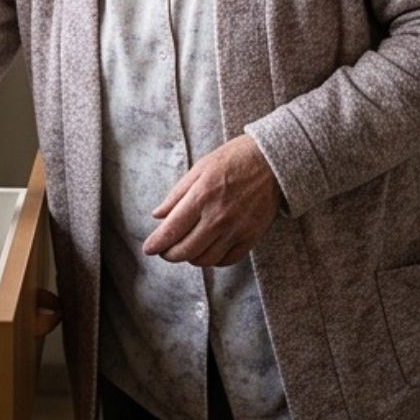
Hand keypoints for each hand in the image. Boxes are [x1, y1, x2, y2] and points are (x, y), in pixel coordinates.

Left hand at [143, 134, 280, 266]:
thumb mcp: (199, 168)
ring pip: (206, 259)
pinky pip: (228, 260)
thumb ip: (177, 195)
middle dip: (170, 255)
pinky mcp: (252, 236)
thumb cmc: (233, 159)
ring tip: (185, 250)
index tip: (148, 249)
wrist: (272, 161)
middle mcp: (218, 216)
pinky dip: (214, 260)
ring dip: (191, 258)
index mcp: (201, 196)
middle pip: (186, 250)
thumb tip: (157, 215)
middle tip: (164, 251)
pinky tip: (208, 250)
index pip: (172, 229)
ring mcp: (236, 229)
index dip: (157, 243)